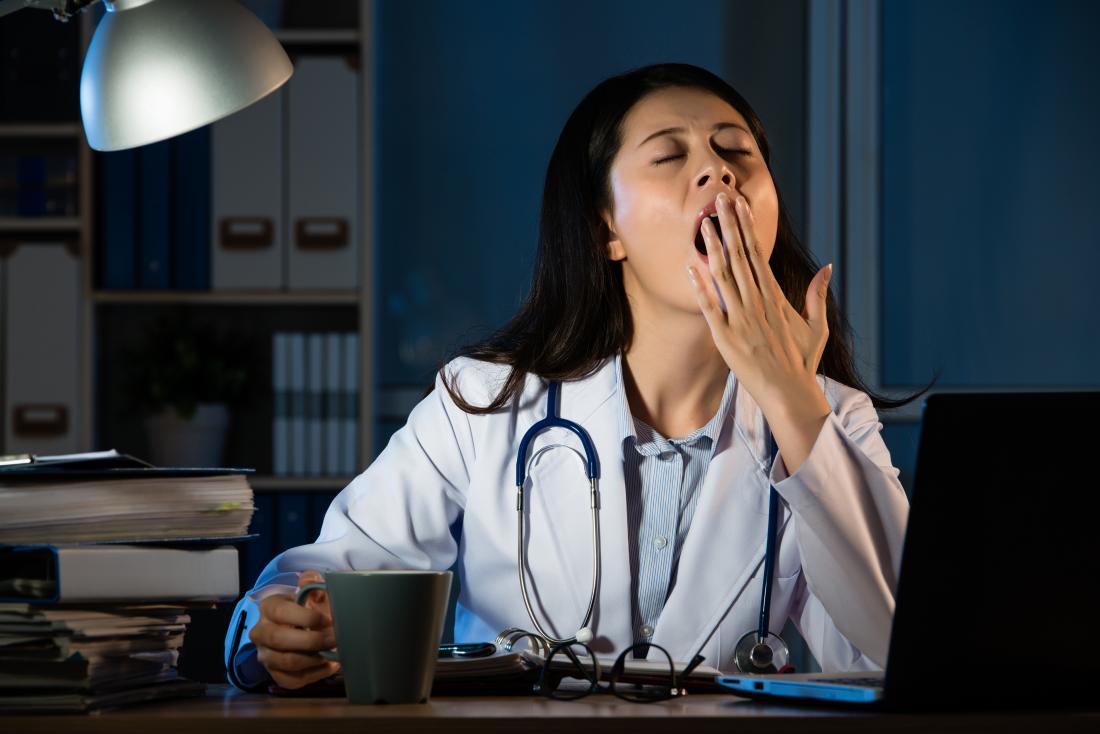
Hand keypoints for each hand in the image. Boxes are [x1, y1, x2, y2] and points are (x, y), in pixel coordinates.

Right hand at [248, 569, 340, 688]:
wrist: (298, 626)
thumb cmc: (306, 606)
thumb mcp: (309, 590)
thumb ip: (311, 582)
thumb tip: (311, 579)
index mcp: (268, 608)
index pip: (281, 612)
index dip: (306, 617)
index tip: (328, 620)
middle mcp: (261, 632)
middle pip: (279, 639)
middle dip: (311, 641)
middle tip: (334, 639)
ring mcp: (266, 655)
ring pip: (286, 662)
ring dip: (314, 659)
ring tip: (335, 653)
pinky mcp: (275, 674)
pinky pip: (292, 680)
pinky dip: (314, 675)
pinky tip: (330, 665)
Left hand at [686, 191, 831, 411]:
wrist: (790, 394)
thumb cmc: (802, 361)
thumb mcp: (816, 326)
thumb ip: (817, 295)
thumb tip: (827, 268)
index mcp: (776, 298)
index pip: (758, 255)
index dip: (747, 228)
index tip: (740, 206)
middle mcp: (758, 304)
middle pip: (740, 257)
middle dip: (729, 226)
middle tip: (719, 199)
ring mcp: (741, 320)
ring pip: (724, 276)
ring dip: (713, 248)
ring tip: (703, 223)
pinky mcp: (725, 338)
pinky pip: (710, 307)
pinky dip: (700, 286)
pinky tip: (690, 266)